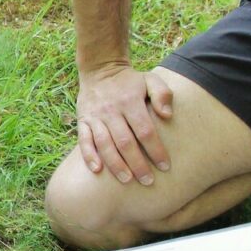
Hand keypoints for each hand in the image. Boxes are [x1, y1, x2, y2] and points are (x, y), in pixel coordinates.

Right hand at [75, 64, 174, 184]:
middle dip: (137, 164)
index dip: (155, 150)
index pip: (145, 131)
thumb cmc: (130, 81)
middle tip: (148, 181)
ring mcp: (95, 117)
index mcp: (130, 102)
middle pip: (125, 142)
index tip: (165, 166)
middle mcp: (111, 111)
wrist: (100, 70)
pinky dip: (89, 156)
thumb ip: (162, 94)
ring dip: (116, 164)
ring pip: (105, 144)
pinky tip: (97, 170)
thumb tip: (167, 116)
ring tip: (127, 180)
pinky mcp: (83, 121)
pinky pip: (84, 141)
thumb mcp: (150, 79)